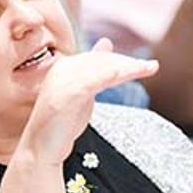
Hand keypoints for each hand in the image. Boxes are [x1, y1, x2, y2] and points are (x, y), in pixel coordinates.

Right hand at [15, 38, 158, 165]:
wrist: (41, 150)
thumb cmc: (62, 124)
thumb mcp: (81, 93)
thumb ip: (93, 73)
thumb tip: (106, 42)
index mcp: (65, 66)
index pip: (98, 58)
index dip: (122, 60)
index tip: (144, 65)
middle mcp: (62, 69)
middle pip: (102, 61)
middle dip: (129, 63)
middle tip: (152, 66)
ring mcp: (62, 81)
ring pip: (101, 69)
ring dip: (127, 68)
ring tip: (149, 68)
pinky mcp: (65, 95)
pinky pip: (90, 81)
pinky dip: (108, 75)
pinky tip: (125, 74)